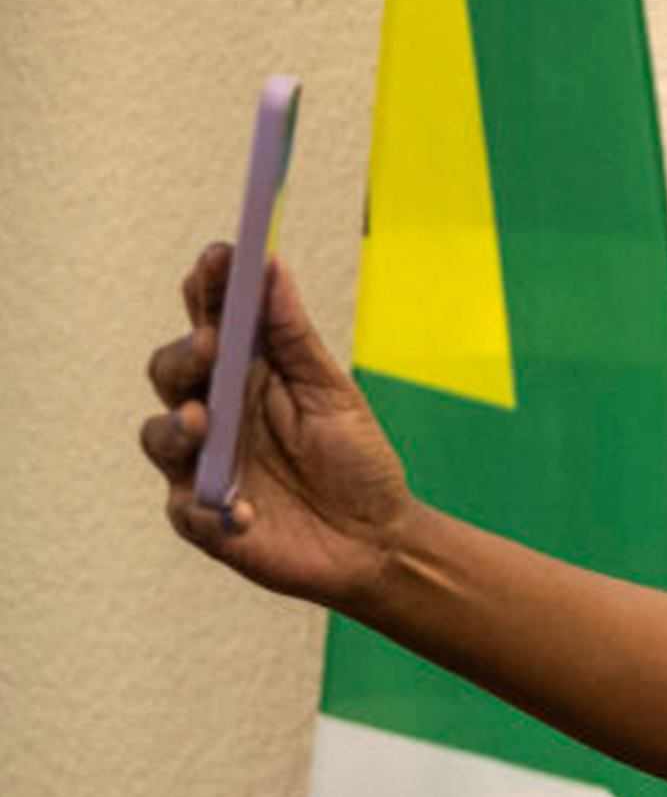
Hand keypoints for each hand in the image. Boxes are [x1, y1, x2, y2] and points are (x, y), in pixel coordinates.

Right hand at [140, 245, 416, 608]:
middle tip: (212, 343)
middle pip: (171, 371)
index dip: (207, 288)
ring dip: (177, 427)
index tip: (217, 257)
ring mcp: (202, 465)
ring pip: (160, 436)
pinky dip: (213, 507)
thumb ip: (294, 337)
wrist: (378, 539)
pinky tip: (243, 510)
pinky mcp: (205, 519)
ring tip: (203, 421)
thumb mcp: (333, 393)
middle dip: (186, 354)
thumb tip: (270, 266)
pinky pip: (190, 510)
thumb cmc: (354, 460)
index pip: (209, 321)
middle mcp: (212, 413)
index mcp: (242, 375)